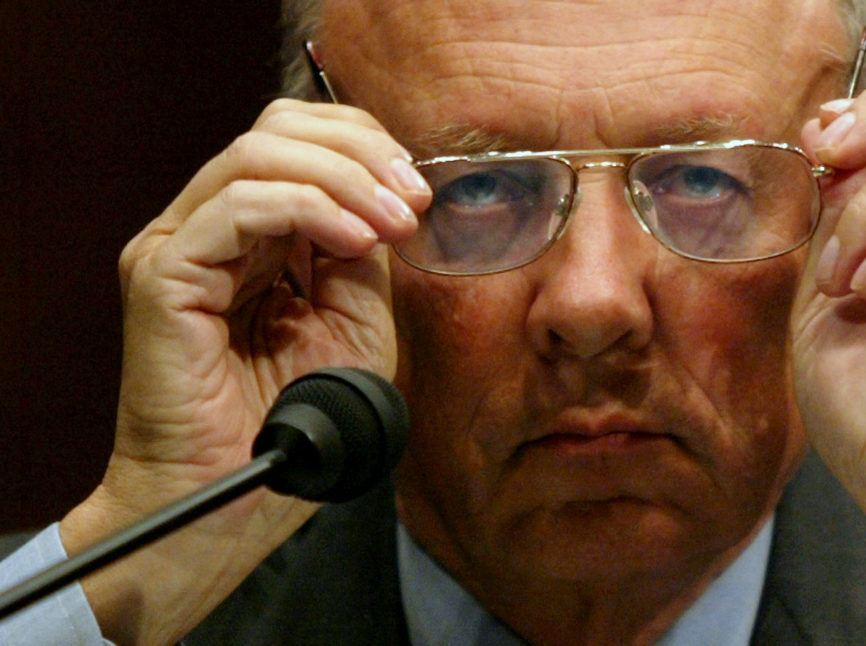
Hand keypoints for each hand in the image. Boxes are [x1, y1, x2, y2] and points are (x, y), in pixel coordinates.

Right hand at [59, 99, 428, 643]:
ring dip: (343, 179)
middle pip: (278, 130)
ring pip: (258, 155)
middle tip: (412, 199)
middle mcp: (212, 226)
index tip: (421, 194)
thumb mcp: (354, 324)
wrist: (238, 500)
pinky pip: (238, 207)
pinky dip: (308, 209)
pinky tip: (356, 240)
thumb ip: (362, 258)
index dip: (366, 148)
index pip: (301, 143)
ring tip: (391, 223)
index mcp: (254, 234)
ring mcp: (182, 245)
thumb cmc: (294, 422)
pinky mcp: (164, 273)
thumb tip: (386, 199)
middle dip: (359, 151)